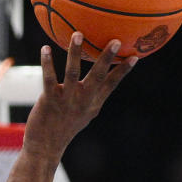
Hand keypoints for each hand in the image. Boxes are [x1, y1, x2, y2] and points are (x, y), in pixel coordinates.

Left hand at [23, 32, 136, 163]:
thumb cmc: (64, 128)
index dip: (123, 70)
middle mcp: (83, 100)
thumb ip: (93, 97)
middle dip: (107, 58)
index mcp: (94, 103)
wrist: (45, 147)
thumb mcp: (85, 114)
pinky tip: (45, 49)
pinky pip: (49, 78)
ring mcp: (66, 100)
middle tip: (115, 40)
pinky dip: (47, 63)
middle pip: (98, 76)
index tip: (136, 55)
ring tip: (78, 34)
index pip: (112, 84)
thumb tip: (103, 83)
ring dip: (75, 53)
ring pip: (72, 73)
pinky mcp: (50, 100)